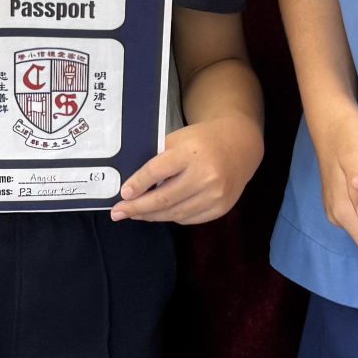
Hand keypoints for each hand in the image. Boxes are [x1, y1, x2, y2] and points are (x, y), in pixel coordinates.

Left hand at [112, 109, 264, 223]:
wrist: (240, 145)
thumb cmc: (202, 140)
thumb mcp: (179, 139)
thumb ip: (158, 158)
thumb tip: (131, 186)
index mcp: (191, 153)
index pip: (157, 171)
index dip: (137, 184)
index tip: (122, 194)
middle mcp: (206, 175)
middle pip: (164, 198)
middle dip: (137, 208)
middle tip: (117, 213)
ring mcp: (216, 194)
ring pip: (175, 212)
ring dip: (151, 215)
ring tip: (134, 214)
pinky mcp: (222, 207)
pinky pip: (189, 218)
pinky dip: (171, 216)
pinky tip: (159, 213)